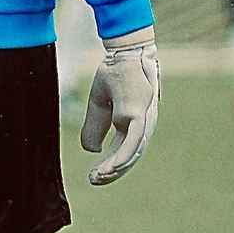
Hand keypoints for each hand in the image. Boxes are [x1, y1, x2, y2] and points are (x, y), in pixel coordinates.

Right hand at [79, 26, 158, 185]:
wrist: (124, 51)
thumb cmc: (114, 73)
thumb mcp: (99, 103)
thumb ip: (95, 126)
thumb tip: (92, 150)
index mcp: (132, 122)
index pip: (123, 150)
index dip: (110, 165)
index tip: (94, 177)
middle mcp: (141, 124)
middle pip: (130, 155)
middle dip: (113, 172)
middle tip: (95, 181)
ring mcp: (141, 119)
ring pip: (133, 151)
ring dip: (117, 168)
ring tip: (99, 177)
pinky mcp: (138, 113)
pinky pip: (133, 139)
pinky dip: (124, 155)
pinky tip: (113, 167)